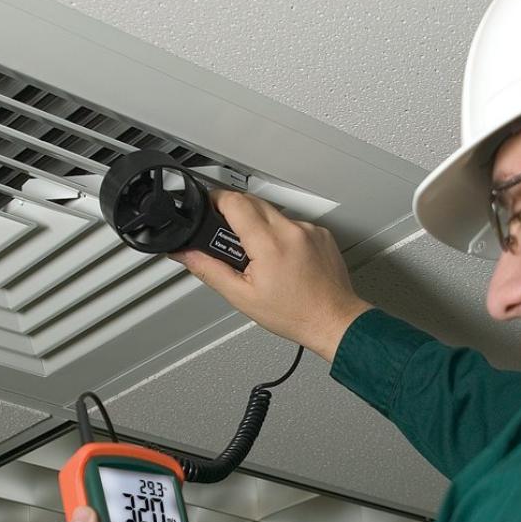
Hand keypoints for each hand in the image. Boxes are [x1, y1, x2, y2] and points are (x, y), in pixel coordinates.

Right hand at [170, 191, 371, 362]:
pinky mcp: (321, 232)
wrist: (334, 320)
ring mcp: (309, 229)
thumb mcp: (242, 297)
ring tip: (259, 255)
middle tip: (229, 239)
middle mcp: (292, 230)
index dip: (215, 201)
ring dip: (259, 225)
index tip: (208, 210)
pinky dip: (281, 234)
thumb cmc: (296, 314)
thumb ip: (209, 270)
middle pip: (252, 201)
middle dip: (234, 213)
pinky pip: (292, 222)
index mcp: (269, 244)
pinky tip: (282, 258)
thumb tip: (186, 253)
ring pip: (273, 211)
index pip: (234, 201)